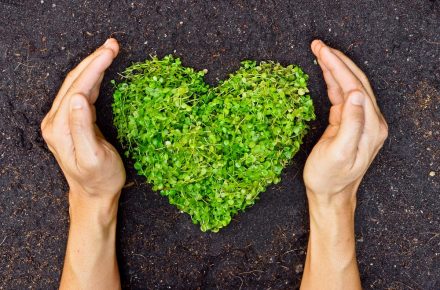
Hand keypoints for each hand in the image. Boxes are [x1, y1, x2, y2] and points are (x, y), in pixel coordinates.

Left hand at [41, 39, 123, 289]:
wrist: (93, 194)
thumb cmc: (99, 178)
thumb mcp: (93, 156)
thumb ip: (82, 127)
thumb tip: (79, 97)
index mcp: (60, 127)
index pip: (78, 87)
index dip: (94, 66)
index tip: (111, 51)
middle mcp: (56, 121)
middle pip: (74, 81)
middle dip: (93, 60)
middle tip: (113, 45)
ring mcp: (61, 121)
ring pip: (76, 84)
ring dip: (93, 66)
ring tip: (110, 52)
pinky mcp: (70, 123)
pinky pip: (80, 94)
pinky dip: (92, 79)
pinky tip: (101, 71)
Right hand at [304, 40, 387, 207]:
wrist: (330, 195)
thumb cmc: (330, 178)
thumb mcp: (338, 153)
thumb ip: (350, 124)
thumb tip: (354, 94)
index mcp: (370, 126)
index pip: (354, 86)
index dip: (337, 66)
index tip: (321, 51)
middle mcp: (370, 121)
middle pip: (355, 81)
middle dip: (336, 60)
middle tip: (317, 45)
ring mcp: (361, 122)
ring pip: (350, 86)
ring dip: (335, 67)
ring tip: (319, 52)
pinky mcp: (349, 123)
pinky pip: (343, 96)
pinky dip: (334, 81)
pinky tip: (325, 72)